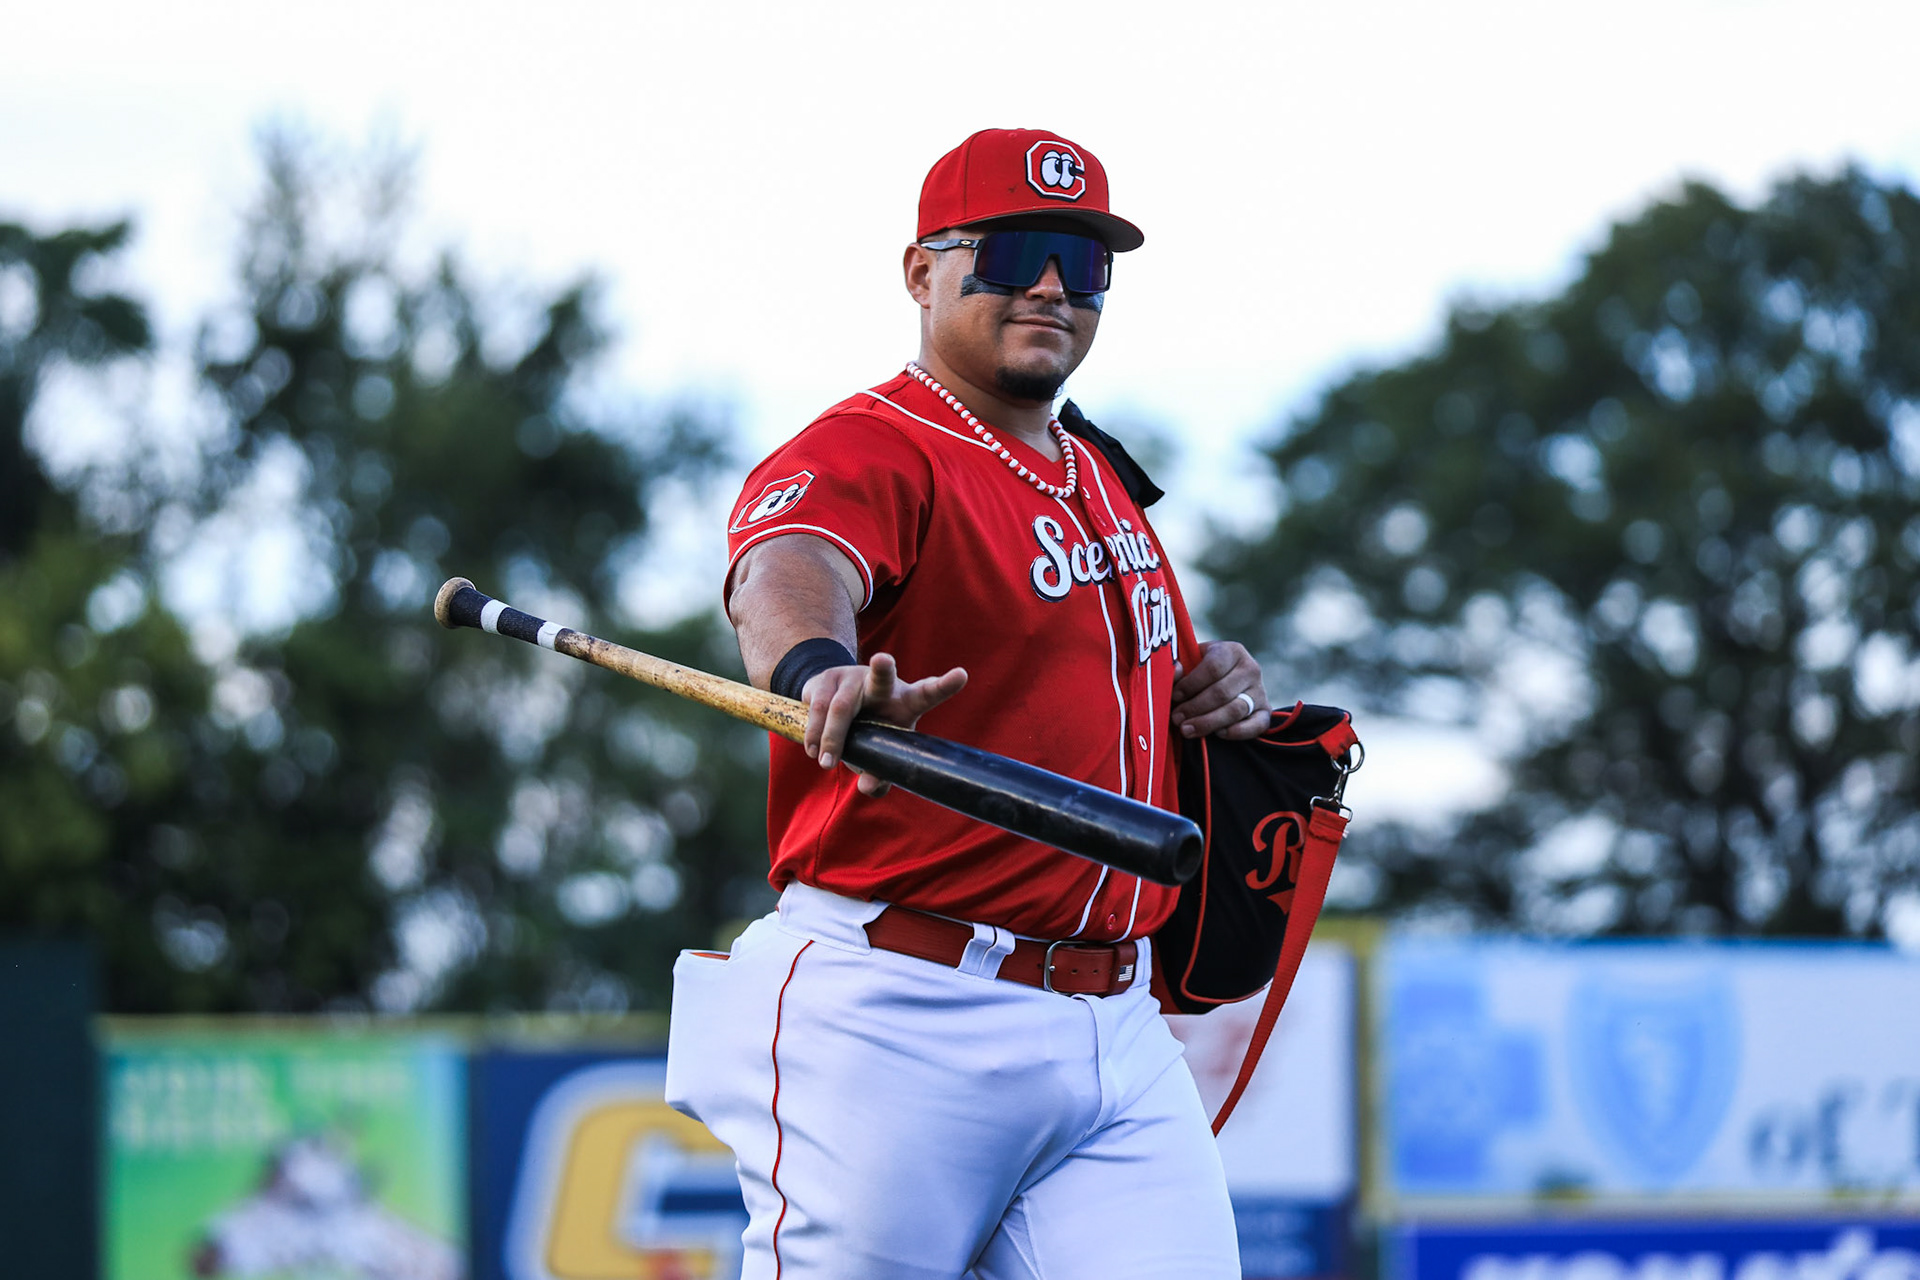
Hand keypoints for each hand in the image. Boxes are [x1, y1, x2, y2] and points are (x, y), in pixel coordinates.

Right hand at [803, 652, 968, 795]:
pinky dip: (814, 733)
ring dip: (831, 737)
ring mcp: (850, 677)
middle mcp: (880, 684)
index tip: (962, 675)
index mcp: (904, 701)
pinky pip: (817, 708)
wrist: (831, 702)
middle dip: (882, 668)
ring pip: (840, 707)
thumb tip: (867, 787)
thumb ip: (879, 774)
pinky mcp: (825, 679)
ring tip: (826, 763)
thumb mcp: (878, 752)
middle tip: (882, 660)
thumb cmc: (867, 731)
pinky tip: (813, 749)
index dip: (944, 685)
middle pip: (882, 676)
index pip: (928, 693)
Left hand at [1170, 640, 1269, 740]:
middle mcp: (1250, 668)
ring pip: (1236, 710)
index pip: (1213, 668)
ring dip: (1209, 722)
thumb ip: (1178, 668)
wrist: (1221, 681)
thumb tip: (1176, 670)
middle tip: (1177, 719)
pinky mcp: (1265, 711)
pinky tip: (1218, 734)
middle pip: (1222, 692)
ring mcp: (1260, 690)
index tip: (1174, 696)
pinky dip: (1237, 732)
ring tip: (1187, 730)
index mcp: (1231, 651)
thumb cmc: (1199, 672)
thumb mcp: (1188, 663)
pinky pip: (1257, 725)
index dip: (1191, 684)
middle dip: (1195, 708)